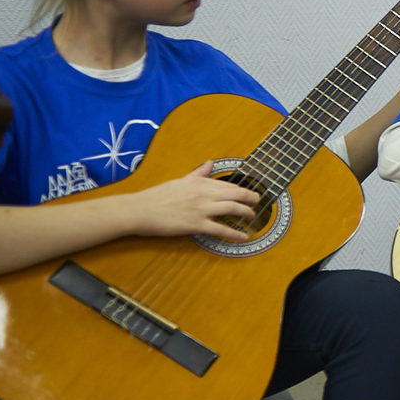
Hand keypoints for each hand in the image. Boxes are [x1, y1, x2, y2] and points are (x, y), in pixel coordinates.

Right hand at [130, 162, 260, 239]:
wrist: (141, 209)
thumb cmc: (157, 195)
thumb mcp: (180, 180)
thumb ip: (198, 173)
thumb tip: (210, 163)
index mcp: (200, 182)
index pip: (229, 184)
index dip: (242, 189)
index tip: (249, 192)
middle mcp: (204, 193)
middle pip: (236, 194)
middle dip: (251, 198)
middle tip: (258, 202)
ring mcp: (201, 209)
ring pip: (232, 209)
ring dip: (246, 212)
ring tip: (253, 216)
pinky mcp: (196, 225)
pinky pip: (220, 229)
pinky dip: (234, 233)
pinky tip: (244, 236)